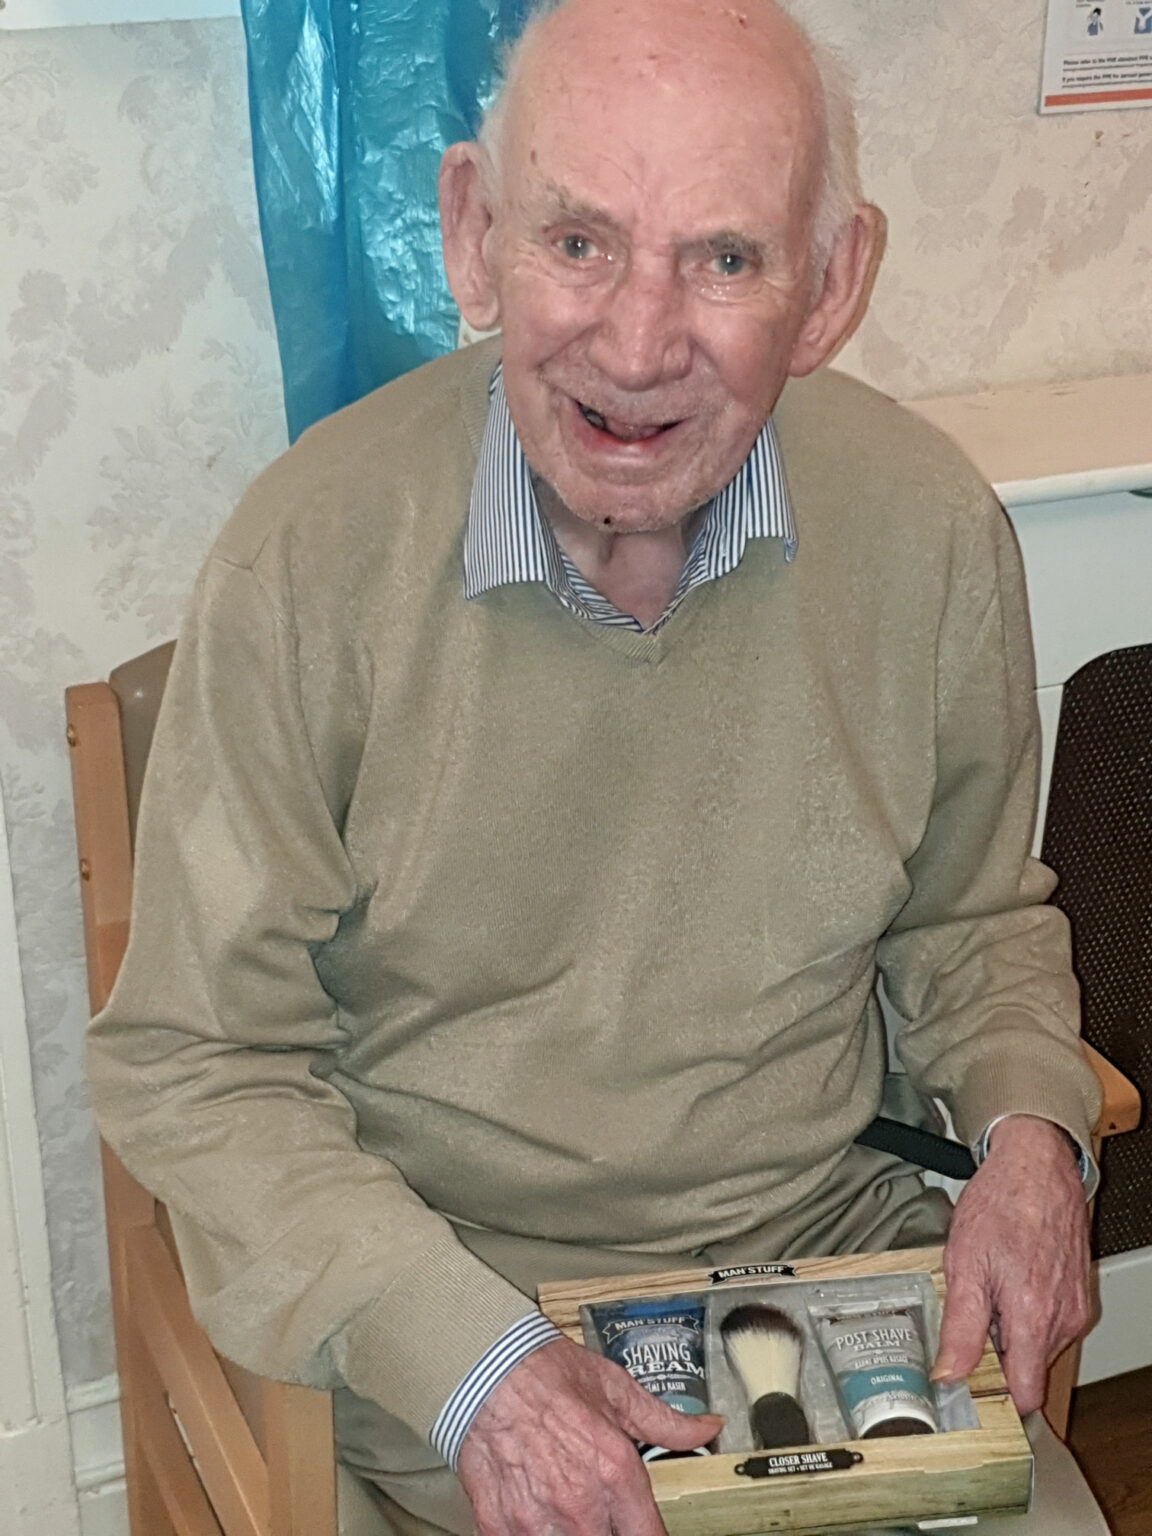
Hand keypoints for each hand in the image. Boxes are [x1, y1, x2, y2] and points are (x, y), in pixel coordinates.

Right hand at [456, 1336, 723, 1535]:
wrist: (484, 1366)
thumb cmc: (547, 1373)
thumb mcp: (616, 1389)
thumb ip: (666, 1421)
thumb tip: (707, 1428)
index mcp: (614, 1472)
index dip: (650, 1535)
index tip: (644, 1529)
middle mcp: (579, 1504)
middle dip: (609, 1531)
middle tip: (602, 1512)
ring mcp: (536, 1521)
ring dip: (572, 1534)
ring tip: (570, 1513)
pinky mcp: (498, 1525)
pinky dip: (532, 1535)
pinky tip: (538, 1516)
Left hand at [932, 1114, 1092, 1412]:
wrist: (1036, 1165)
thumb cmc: (1001, 1202)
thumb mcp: (964, 1263)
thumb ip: (960, 1326)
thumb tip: (950, 1373)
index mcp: (1033, 1316)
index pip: (1025, 1394)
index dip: (996, 1397)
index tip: (969, 1385)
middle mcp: (1062, 1318)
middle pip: (1028, 1369)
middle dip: (997, 1354)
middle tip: (968, 1321)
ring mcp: (1074, 1306)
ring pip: (1038, 1345)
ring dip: (1010, 1330)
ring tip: (988, 1289)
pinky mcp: (1078, 1294)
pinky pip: (1049, 1322)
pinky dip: (1026, 1311)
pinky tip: (1008, 1278)